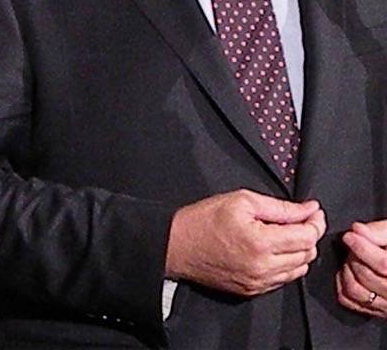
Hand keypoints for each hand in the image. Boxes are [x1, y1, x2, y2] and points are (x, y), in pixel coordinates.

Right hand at [165, 189, 324, 296]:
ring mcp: (258, 282)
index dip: (315, 221)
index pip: (307, 236)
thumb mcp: (241, 201)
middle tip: (298, 220)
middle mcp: (263, 267)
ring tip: (285, 235)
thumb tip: (309, 210)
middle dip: (308, 235)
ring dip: (298, 252)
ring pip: (298, 270)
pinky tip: (273, 251)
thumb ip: (280, 207)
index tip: (312, 212)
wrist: (176, 245)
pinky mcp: (252, 290)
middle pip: (307, 254)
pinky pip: (283, 280)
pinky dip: (286, 265)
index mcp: (261, 243)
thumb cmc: (203, 219)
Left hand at [337, 220, 386, 317]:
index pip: (384, 264)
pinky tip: (349, 272)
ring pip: (357, 291)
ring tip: (353, 258)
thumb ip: (379, 232)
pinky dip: (343, 285)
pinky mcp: (378, 311)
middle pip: (368, 277)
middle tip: (354, 244)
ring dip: (348, 271)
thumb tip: (358, 230)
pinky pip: (351, 302)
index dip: (363, 249)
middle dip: (354, 257)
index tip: (350, 236)